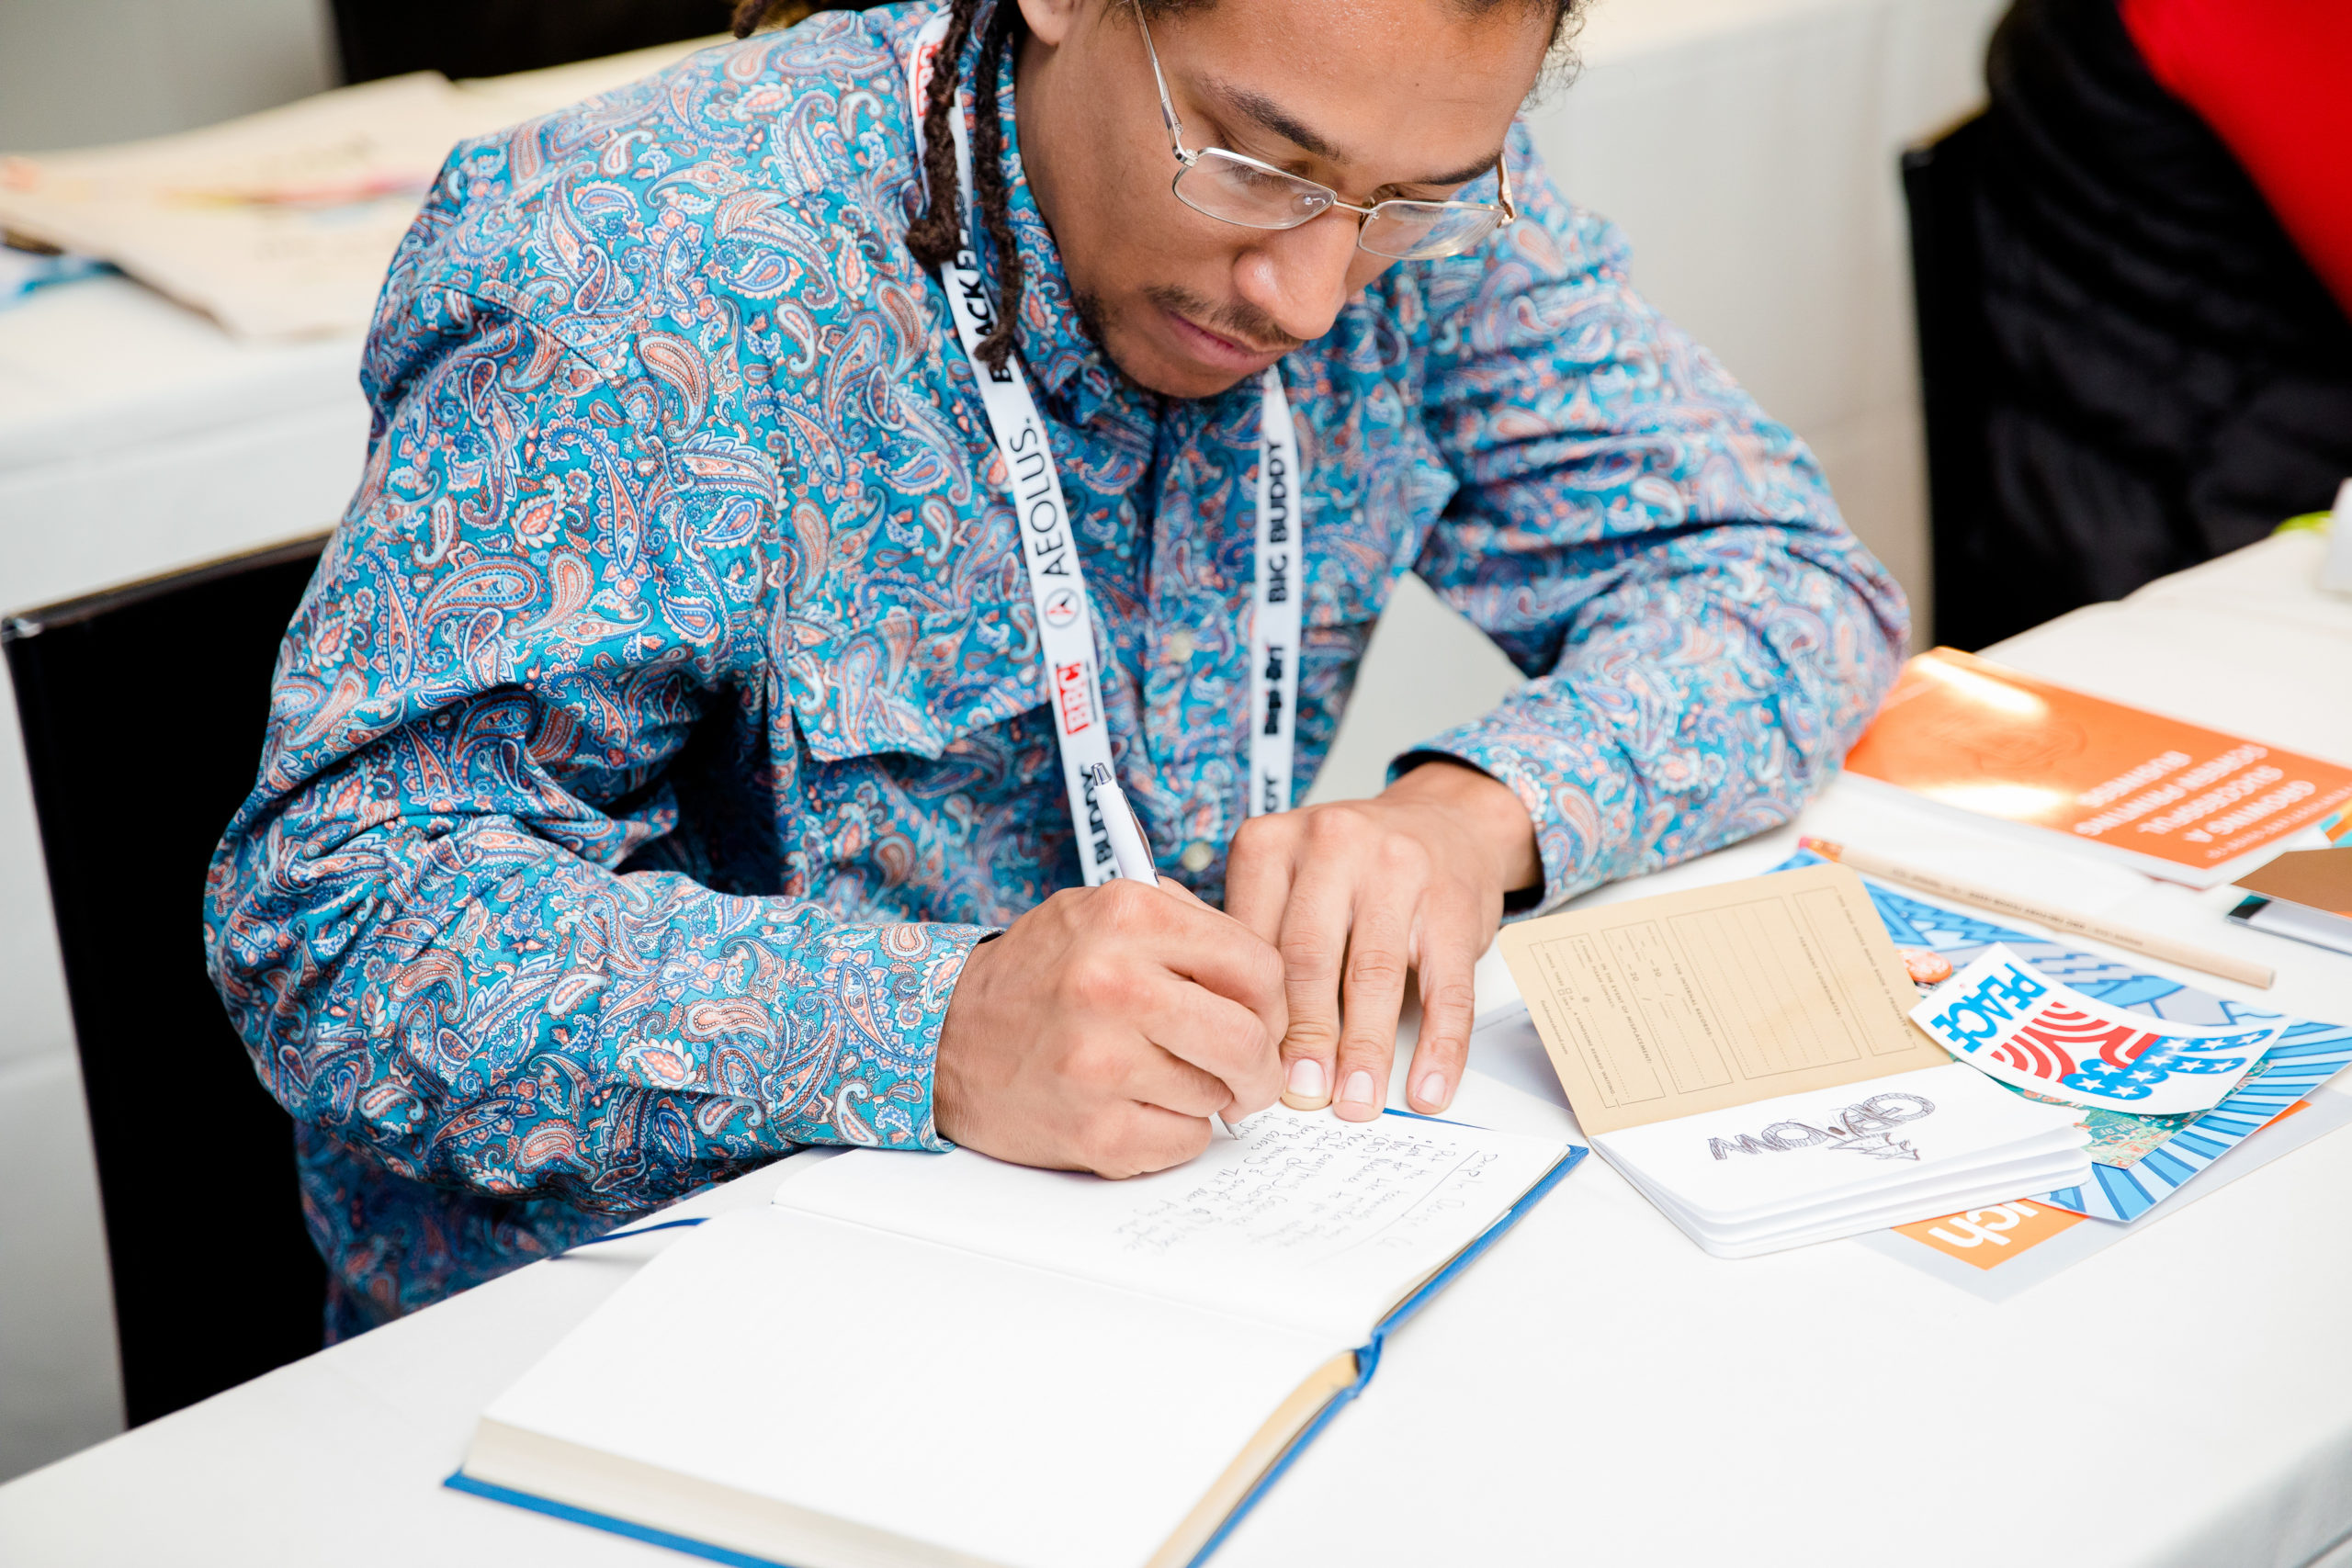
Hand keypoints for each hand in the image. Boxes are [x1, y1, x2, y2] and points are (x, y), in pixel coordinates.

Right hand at [934, 879, 1286, 1176]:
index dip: (1273, 1001)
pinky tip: (1135, 1107)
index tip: (1261, 1018)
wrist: (940, 1036)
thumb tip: (1267, 982)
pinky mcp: (1092, 1130)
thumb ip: (1186, 927)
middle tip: (1247, 1074)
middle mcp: (1114, 984)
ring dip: (1205, 1095)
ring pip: (1218, 1095)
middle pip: (1250, 1038)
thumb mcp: (1101, 913)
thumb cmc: (1037, 976)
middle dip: (1260, 1067)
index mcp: (1128, 917)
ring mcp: (1100, 1062)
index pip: (1258, 966)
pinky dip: (1173, 1132)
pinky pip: (1184, 1141)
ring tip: (1157, 1077)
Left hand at [1225, 760, 1539, 1121]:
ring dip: (1364, 1051)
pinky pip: (1446, 988)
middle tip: (1299, 1096)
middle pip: (1308, 959)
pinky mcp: (1454, 904)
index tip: (1246, 1068)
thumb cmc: (1352, 865)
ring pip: (1374, 976)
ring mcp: (1398, 870)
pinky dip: (1439, 1047)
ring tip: (1356, 1102)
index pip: (1250, 942)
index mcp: (1271, 844)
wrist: (1445, 821)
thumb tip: (1242, 1043)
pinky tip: (1426, 1087)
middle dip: (1303, 1040)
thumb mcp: (1286, 879)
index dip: (1249, 1015)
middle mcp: (1332, 845)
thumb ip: (1260, 941)